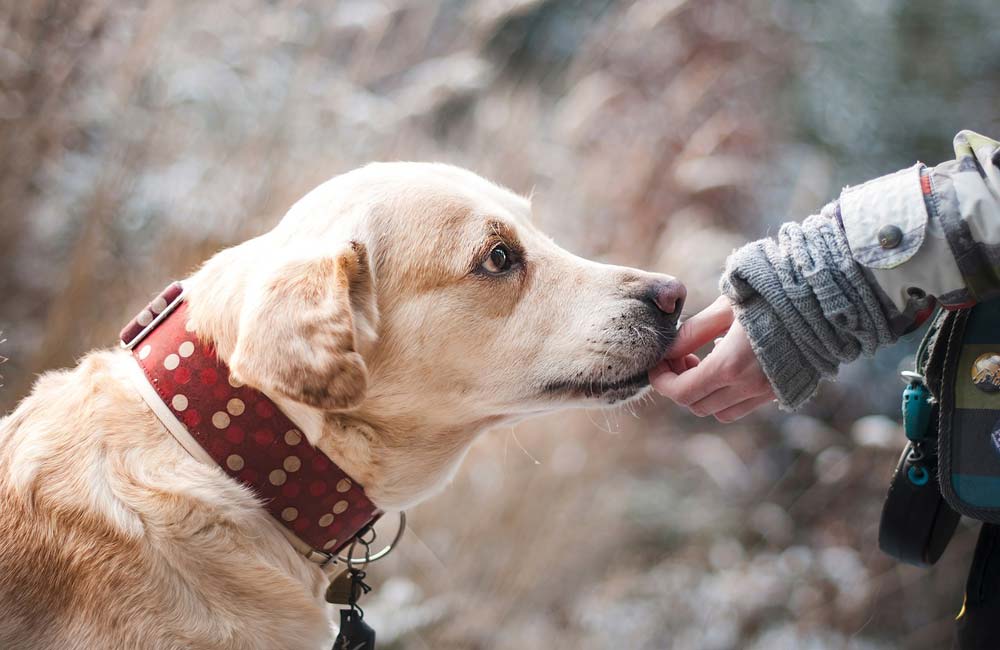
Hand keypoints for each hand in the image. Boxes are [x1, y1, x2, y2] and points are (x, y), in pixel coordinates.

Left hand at [650, 296, 775, 421]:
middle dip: (679, 385)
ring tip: (702, 362)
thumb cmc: (771, 295)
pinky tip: (728, 365)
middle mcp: (748, 387)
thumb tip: (667, 350)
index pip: (681, 392)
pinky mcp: (780, 391)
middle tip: (680, 357)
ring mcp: (766, 392)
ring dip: (703, 394)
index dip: (662, 381)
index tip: (657, 364)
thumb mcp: (725, 307)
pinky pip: (742, 406)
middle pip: (696, 405)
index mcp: (730, 365)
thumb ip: (693, 332)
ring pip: (719, 412)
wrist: (823, 300)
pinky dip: (726, 395)